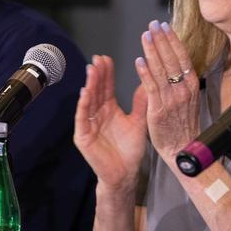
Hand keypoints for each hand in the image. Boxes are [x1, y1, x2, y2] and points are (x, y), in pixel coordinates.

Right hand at [74, 54, 148, 190]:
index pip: (106, 87)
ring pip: (88, 101)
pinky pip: (82, 118)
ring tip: (92, 70)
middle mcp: (97, 114)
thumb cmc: (130, 150)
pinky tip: (85, 92)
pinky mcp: (83, 135)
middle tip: (98, 59)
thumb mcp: (138, 122)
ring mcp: (88, 124)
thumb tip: (147, 83)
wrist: (125, 173)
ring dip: (89, 85)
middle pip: (96, 90)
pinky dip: (83, 105)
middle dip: (97, 74)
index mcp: (109, 109)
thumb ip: (141, 103)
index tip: (106, 58)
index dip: (106, 73)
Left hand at [134, 20, 199, 160]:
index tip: (165, 26)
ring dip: (152, 50)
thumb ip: (180, 81)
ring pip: (161, 69)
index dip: (173, 40)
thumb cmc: (184, 124)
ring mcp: (172, 99)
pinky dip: (145, 72)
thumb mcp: (188, 99)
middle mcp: (183, 89)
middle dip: (161, 40)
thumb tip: (173, 63)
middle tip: (153, 24)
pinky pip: (151, 87)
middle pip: (172, 59)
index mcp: (192, 85)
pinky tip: (139, 60)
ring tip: (145, 36)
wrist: (184, 148)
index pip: (182, 56)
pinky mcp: (159, 109)